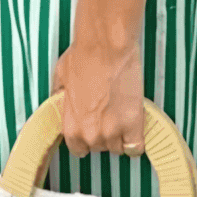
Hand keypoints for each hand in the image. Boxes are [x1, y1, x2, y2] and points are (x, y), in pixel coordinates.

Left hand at [51, 34, 145, 157]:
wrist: (105, 46)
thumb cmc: (84, 56)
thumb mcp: (61, 77)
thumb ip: (60, 96)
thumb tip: (61, 98)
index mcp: (70, 125)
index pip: (78, 149)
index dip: (86, 138)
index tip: (92, 128)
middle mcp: (90, 134)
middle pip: (100, 148)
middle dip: (104, 133)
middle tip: (108, 113)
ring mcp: (112, 132)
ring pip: (119, 148)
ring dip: (121, 135)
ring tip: (122, 114)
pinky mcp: (132, 125)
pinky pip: (136, 148)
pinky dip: (136, 140)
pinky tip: (134, 126)